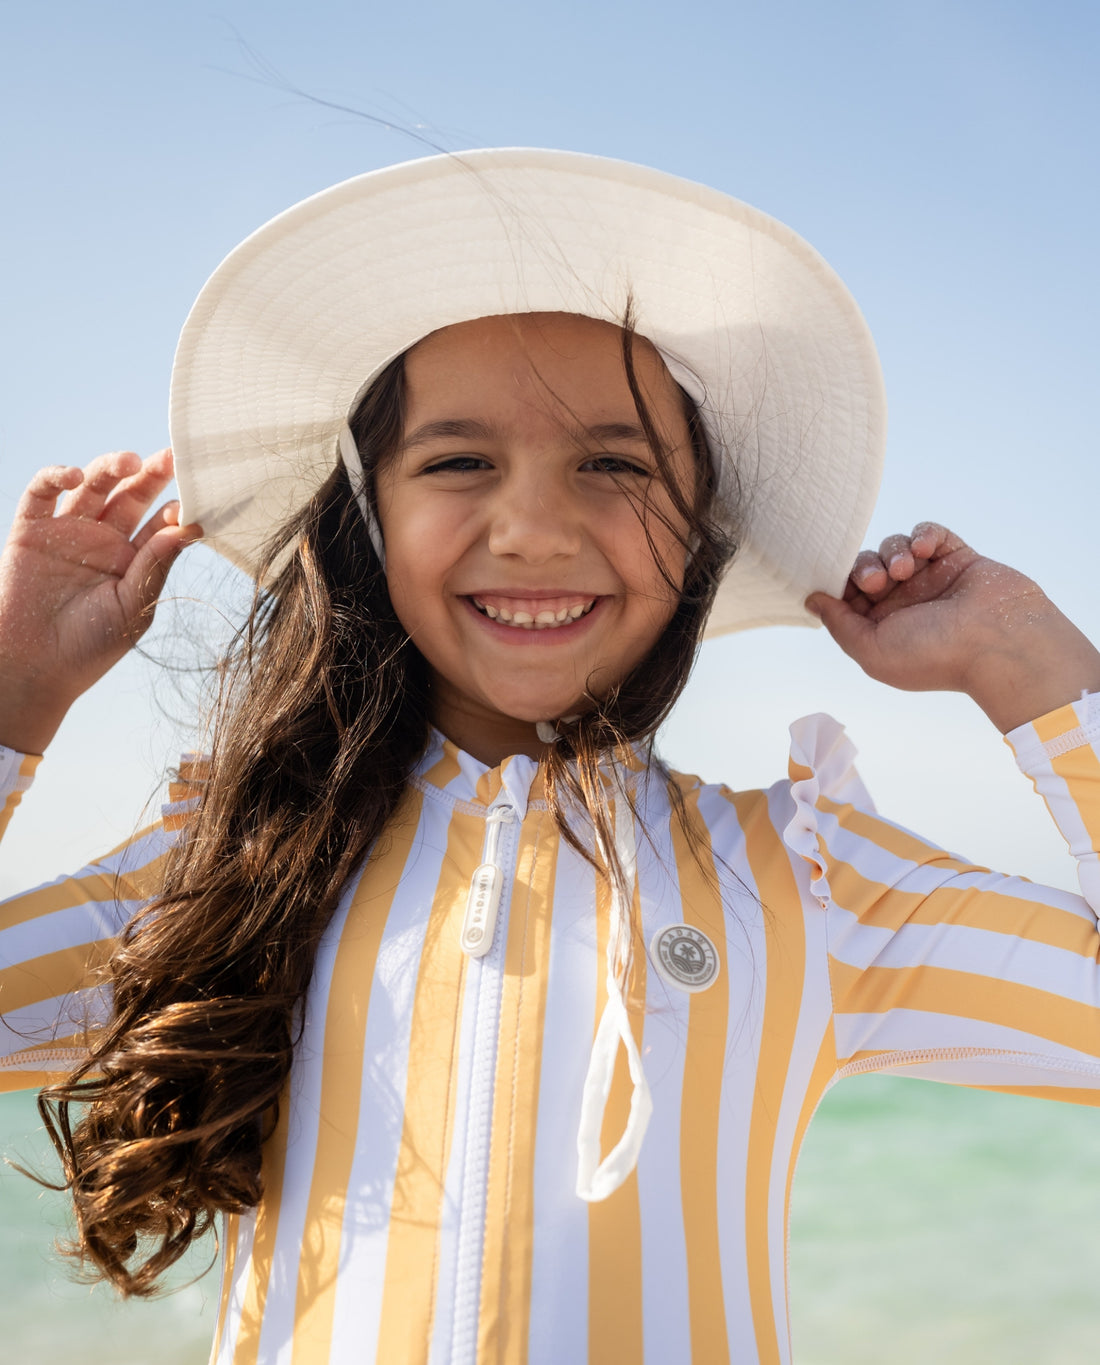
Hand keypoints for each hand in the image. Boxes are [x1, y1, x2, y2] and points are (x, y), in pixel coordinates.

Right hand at [0, 450, 201, 752]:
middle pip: (131, 495)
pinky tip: (75, 475)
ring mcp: (68, 530)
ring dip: (110, 467)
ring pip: (93, 485)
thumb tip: (188, 528)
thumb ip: (155, 565)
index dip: (177, 507)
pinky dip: (55, 476)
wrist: (34, 667)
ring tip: (130, 461)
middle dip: (151, 474)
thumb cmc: (90, 645)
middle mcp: (103, 539)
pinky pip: (42, 492)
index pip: (160, 523)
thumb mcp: (133, 606)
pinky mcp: (31, 529)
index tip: (200, 495)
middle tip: (172, 456)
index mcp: (133, 559)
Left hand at [807, 523, 1099, 731]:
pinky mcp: (956, 558)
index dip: (839, 584)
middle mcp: (905, 603)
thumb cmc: (935, 655)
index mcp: (882, 627)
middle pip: (866, 567)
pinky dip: (922, 535)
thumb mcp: (872, 650)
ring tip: (905, 570)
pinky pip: (929, 533)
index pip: (847, 595)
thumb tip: (811, 600)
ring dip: (893, 552)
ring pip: (895, 547)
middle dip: (863, 568)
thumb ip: (839, 624)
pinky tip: (925, 550)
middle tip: (876, 582)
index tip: (839, 583)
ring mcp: (931, 579)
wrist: (999, 642)